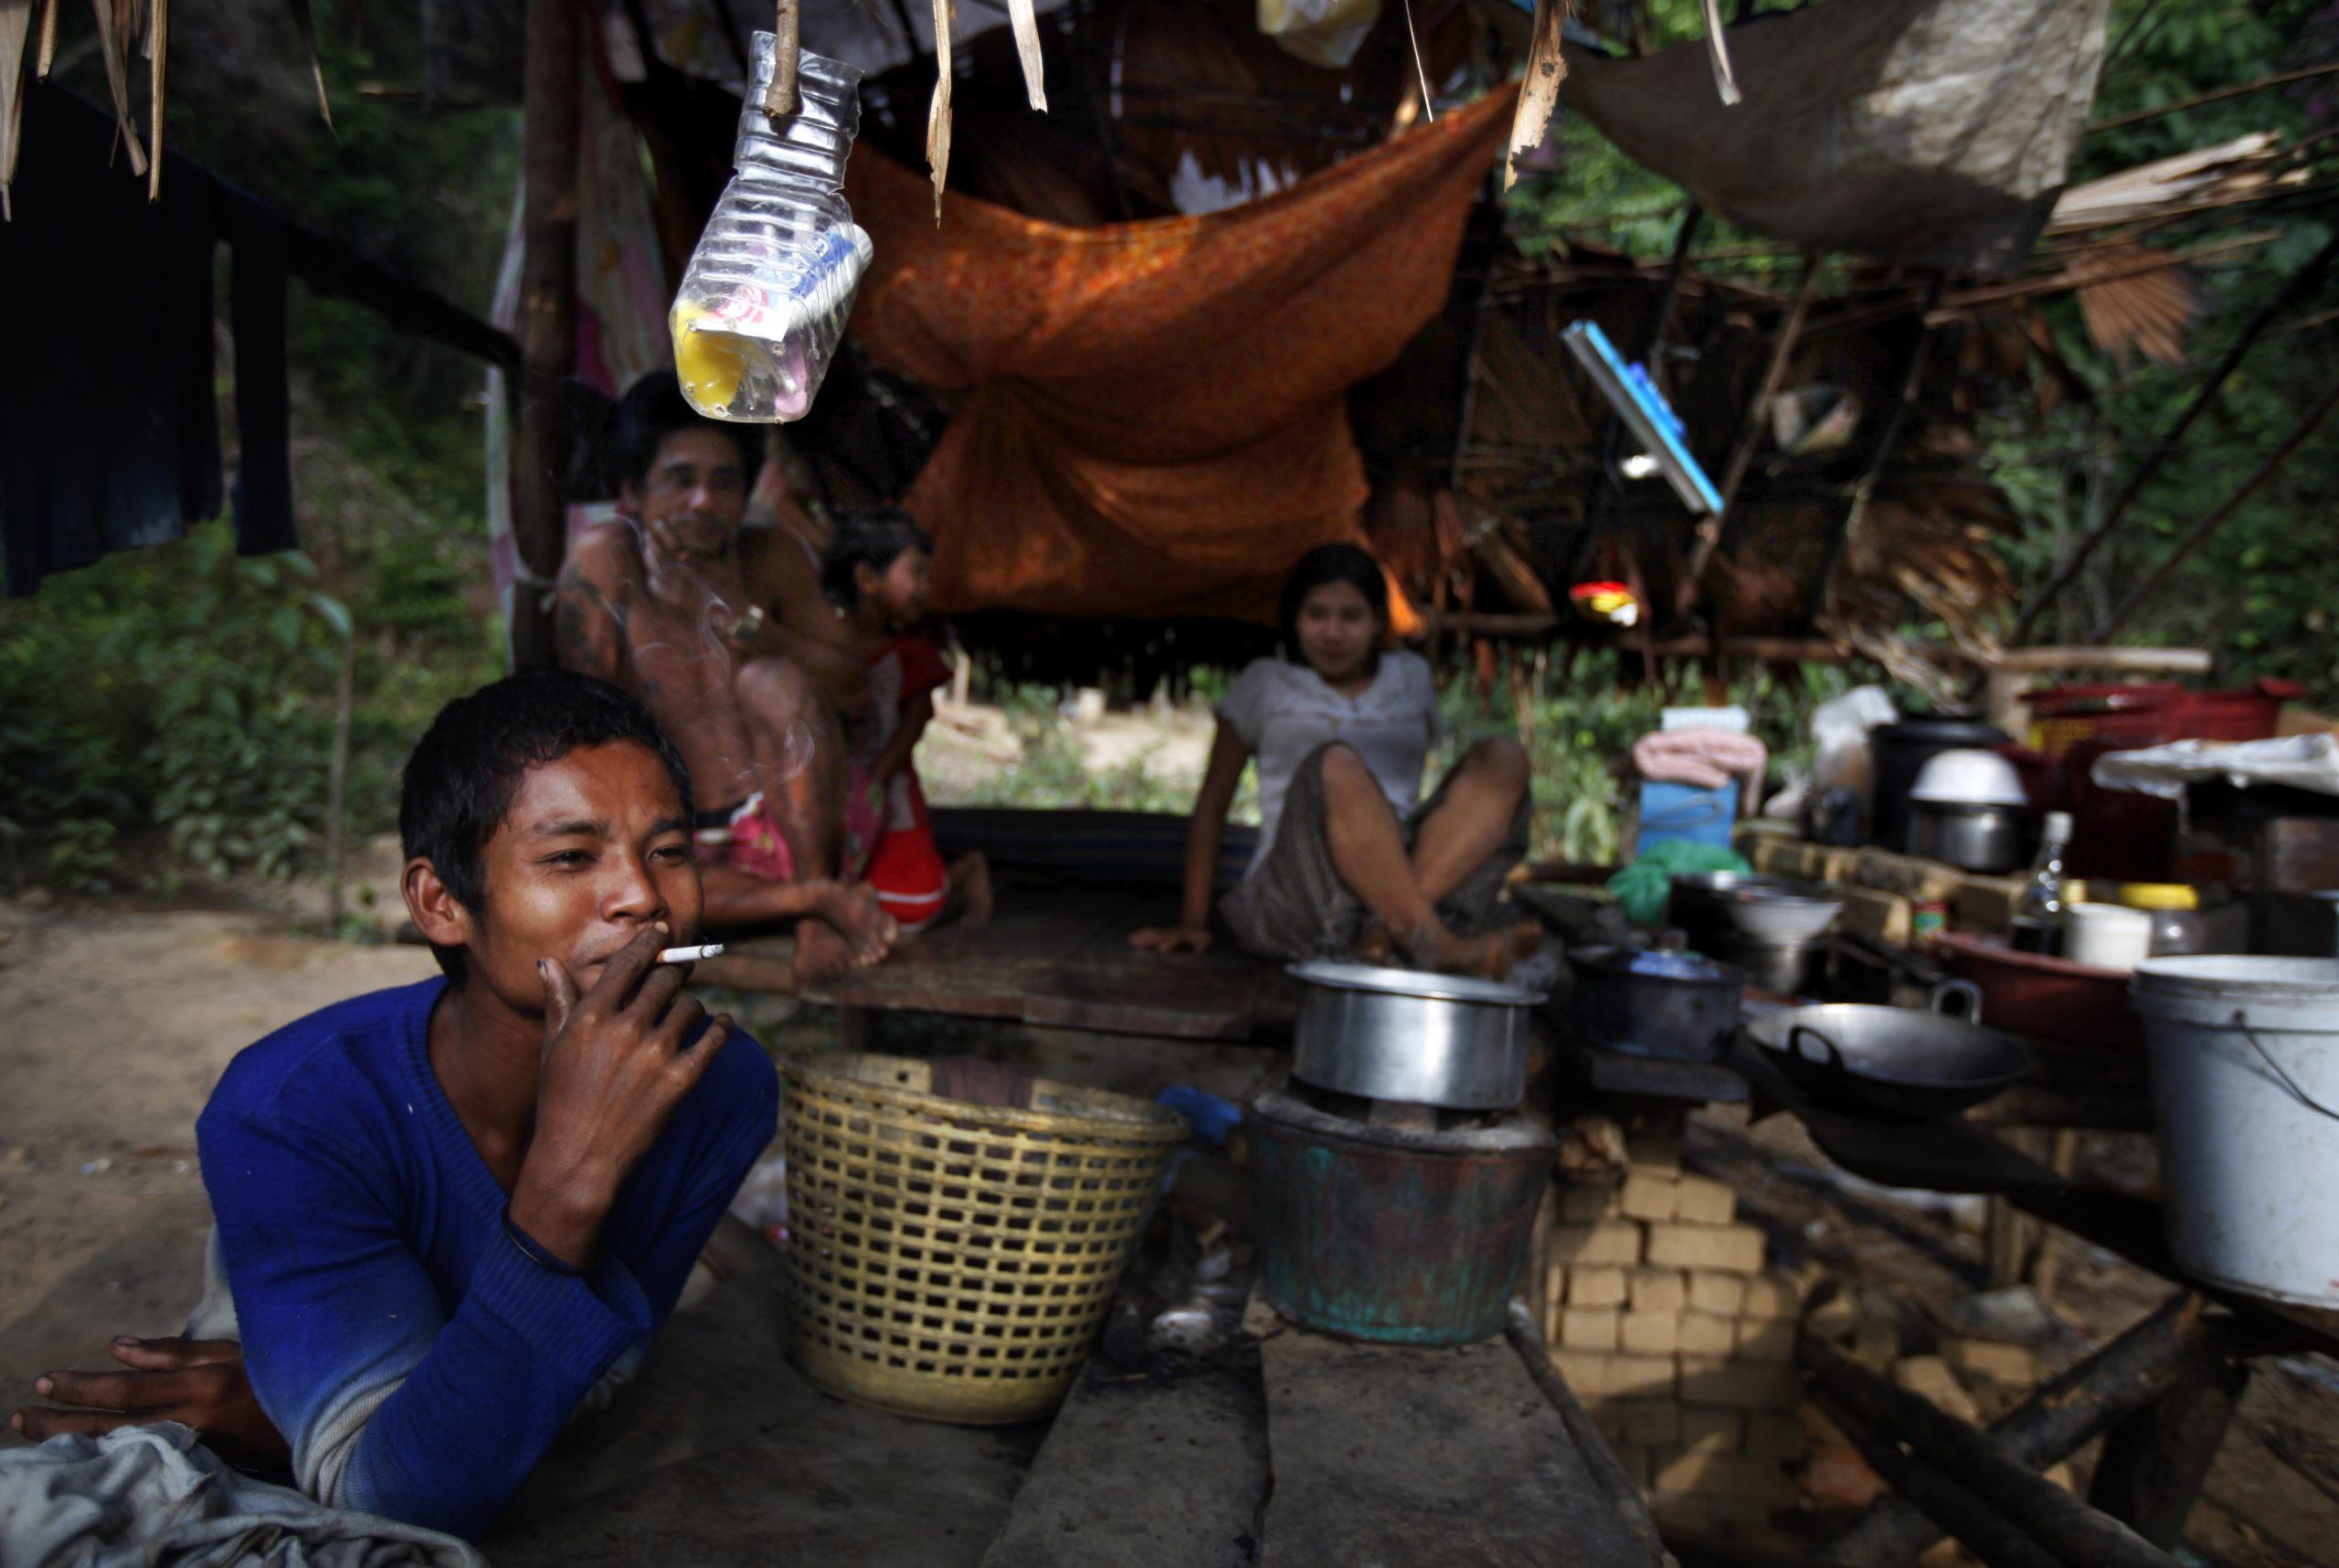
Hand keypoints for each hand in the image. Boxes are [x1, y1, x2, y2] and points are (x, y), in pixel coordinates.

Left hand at [11, 1336, 285, 1464]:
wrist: (319, 1420)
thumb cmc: (274, 1374)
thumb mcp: (229, 1352)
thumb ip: (172, 1352)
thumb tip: (115, 1347)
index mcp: (199, 1386)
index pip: (124, 1390)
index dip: (80, 1387)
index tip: (44, 1382)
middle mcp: (190, 1420)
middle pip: (110, 1427)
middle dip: (60, 1423)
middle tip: (21, 1418)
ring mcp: (192, 1448)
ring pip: (119, 1449)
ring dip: (74, 1443)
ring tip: (39, 1437)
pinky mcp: (195, 1464)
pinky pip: (140, 1459)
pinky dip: (106, 1455)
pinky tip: (83, 1453)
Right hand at [514, 926, 733, 1266]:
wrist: (578, 1159)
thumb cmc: (559, 1102)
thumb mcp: (552, 1049)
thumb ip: (558, 1001)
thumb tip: (548, 961)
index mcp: (590, 1017)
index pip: (628, 963)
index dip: (649, 942)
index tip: (663, 931)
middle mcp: (624, 1029)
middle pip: (664, 980)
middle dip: (673, 974)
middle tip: (679, 973)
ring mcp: (655, 1054)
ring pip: (690, 1007)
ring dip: (691, 1006)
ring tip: (687, 1013)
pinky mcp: (681, 1080)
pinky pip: (714, 1039)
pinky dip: (722, 1027)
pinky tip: (722, 1024)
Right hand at [1130, 924, 1213, 954]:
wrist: (1196, 928)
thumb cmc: (1202, 939)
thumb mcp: (1206, 941)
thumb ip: (1203, 945)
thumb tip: (1199, 950)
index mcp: (1184, 935)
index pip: (1175, 938)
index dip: (1169, 942)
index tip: (1162, 948)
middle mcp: (1172, 933)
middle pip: (1160, 934)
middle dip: (1150, 939)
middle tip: (1138, 942)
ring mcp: (1166, 933)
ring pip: (1153, 933)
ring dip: (1142, 937)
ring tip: (1131, 940)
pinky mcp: (1161, 935)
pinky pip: (1150, 935)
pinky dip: (1140, 936)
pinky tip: (1130, 939)